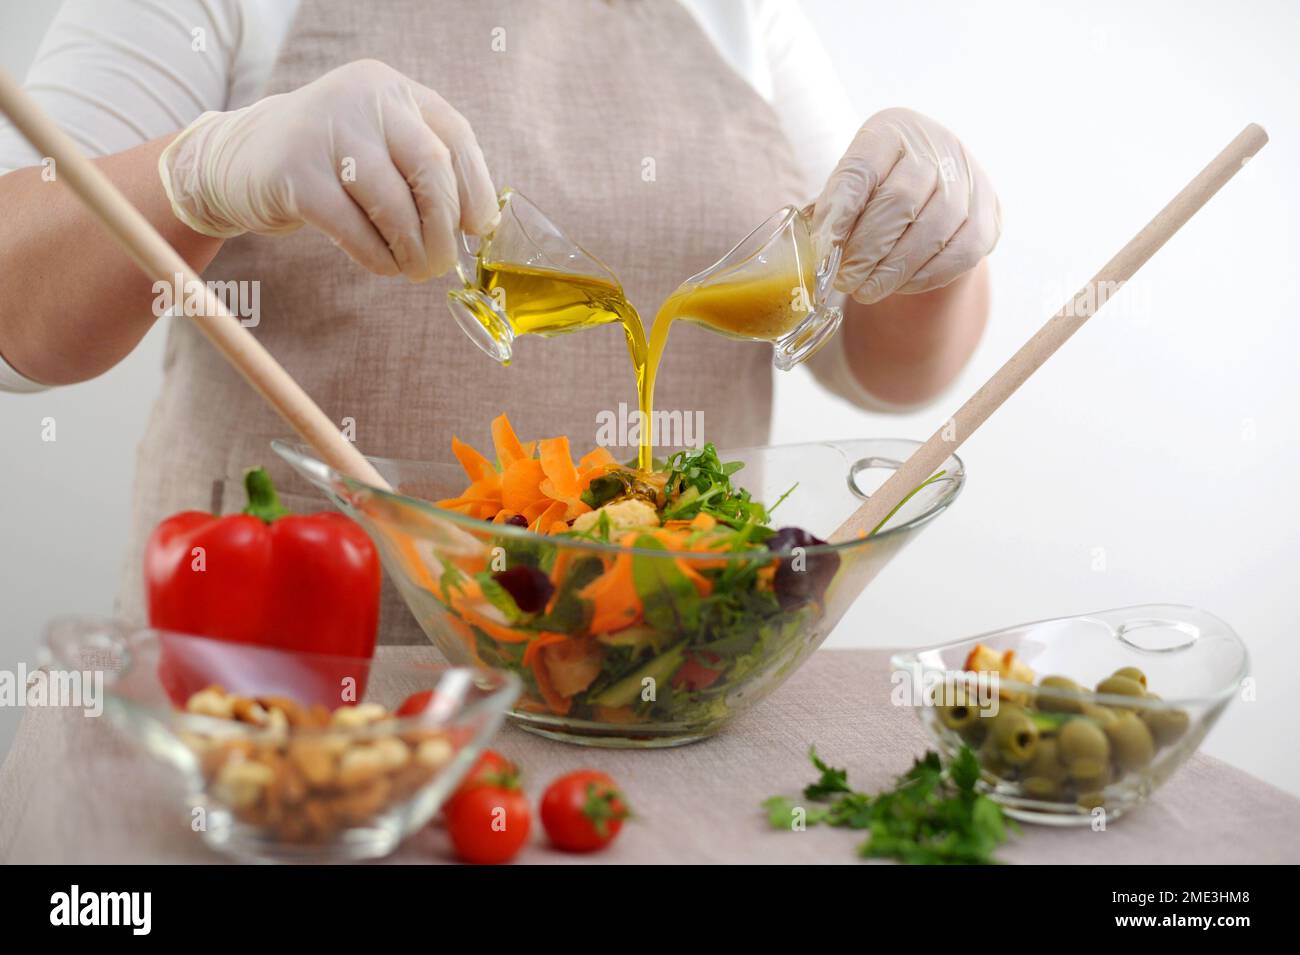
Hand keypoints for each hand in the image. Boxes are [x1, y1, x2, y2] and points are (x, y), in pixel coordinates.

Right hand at [159, 59, 498, 280]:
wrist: (241, 157)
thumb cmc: (330, 163)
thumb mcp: (380, 146)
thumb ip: (424, 169)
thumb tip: (479, 225)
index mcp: (394, 91)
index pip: (454, 136)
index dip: (475, 188)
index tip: (476, 228)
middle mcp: (363, 99)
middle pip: (430, 166)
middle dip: (444, 225)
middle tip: (443, 263)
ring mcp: (326, 131)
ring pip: (393, 201)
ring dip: (413, 247)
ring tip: (416, 270)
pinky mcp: (295, 173)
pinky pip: (351, 226)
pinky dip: (377, 255)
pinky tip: (385, 267)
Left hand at [812, 108, 999, 304]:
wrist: (935, 195)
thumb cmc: (878, 191)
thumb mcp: (851, 186)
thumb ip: (832, 211)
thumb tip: (818, 252)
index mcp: (891, 130)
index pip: (862, 169)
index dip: (840, 212)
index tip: (824, 250)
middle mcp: (936, 146)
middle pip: (900, 202)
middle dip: (866, 249)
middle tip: (845, 279)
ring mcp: (970, 180)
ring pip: (930, 232)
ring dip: (892, 270)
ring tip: (866, 289)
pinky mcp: (988, 217)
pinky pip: (957, 255)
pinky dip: (923, 276)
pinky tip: (900, 284)